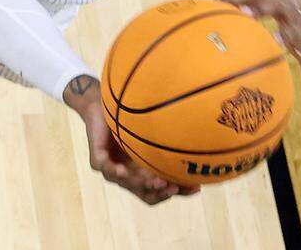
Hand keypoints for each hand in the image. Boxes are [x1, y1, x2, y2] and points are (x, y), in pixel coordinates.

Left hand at [65, 76, 198, 204]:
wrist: (101, 104)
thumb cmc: (128, 118)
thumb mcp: (153, 133)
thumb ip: (170, 143)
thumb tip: (203, 144)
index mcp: (144, 173)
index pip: (162, 191)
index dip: (178, 193)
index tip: (196, 188)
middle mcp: (130, 176)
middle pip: (148, 195)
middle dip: (162, 193)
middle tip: (174, 186)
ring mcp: (113, 171)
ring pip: (129, 185)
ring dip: (144, 185)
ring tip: (159, 181)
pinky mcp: (98, 161)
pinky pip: (107, 170)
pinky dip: (117, 172)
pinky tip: (125, 171)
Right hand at [219, 0, 300, 88]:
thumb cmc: (295, 22)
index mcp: (296, 16)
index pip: (293, 24)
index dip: (286, 33)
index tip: (277, 43)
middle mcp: (277, 1)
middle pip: (268, 3)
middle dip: (258, 7)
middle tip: (247, 14)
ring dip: (233, 1)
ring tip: (219, 9)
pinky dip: (216, 4)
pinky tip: (200, 13)